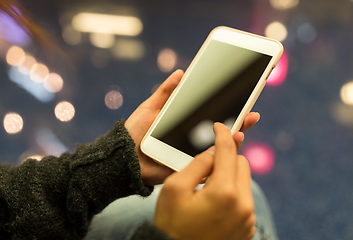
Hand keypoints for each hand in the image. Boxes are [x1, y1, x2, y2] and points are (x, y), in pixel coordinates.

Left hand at [125, 70, 259, 185]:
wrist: (122, 156)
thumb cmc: (135, 131)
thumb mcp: (150, 107)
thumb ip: (165, 91)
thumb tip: (180, 72)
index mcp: (185, 123)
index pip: (211, 114)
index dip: (226, 107)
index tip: (242, 96)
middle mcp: (192, 138)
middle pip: (220, 130)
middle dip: (239, 120)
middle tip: (252, 111)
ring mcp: (192, 153)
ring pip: (220, 146)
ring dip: (236, 135)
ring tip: (245, 124)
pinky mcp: (189, 167)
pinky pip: (210, 162)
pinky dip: (223, 153)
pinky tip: (232, 142)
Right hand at [154, 123, 255, 239]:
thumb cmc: (171, 224)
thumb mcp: (174, 188)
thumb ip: (197, 163)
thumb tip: (214, 151)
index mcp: (224, 192)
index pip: (228, 151)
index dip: (223, 134)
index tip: (219, 126)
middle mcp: (243, 205)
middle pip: (242, 163)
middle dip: (226, 157)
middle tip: (207, 163)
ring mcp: (247, 219)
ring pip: (244, 180)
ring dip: (229, 174)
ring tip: (208, 185)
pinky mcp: (247, 228)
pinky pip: (244, 198)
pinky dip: (232, 192)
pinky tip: (214, 200)